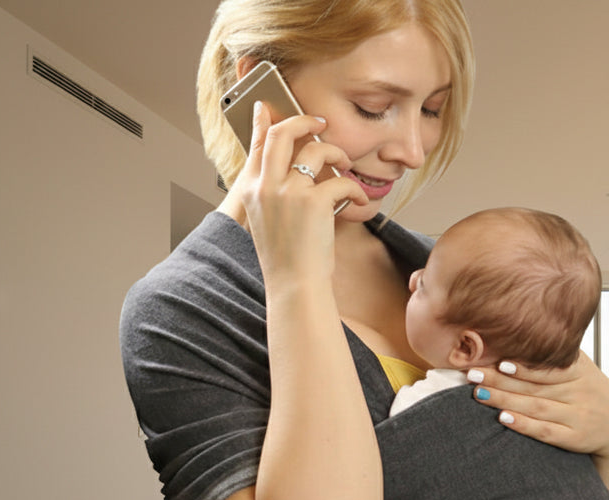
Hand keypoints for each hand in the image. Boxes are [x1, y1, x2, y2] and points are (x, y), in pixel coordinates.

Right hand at [234, 102, 367, 286]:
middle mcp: (266, 186)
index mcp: (252, 190)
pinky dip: (353, 188)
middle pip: (282, 133)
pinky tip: (356, 198)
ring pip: (316, 151)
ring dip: (337, 153)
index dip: (264, 121)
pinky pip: (340, 181)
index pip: (257, 144)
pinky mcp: (313, 202)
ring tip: (346, 165)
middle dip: (304, 121)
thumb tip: (293, 170)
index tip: (268, 106)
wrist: (294, 284)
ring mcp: (288, 192)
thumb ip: (273, 192)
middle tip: (320, 123)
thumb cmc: (287, 257)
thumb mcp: (269, 220)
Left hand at [468, 351, 608, 461]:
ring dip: (506, 401)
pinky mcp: (574, 438)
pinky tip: (504, 419)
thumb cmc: (591, 391)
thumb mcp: (583, 368)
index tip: (497, 358)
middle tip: (474, 374)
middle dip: (501, 380)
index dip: (523, 364)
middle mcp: (578, 392)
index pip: (547, 366)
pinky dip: (524, 425)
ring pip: (536, 407)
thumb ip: (559, 355)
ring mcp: (577, 416)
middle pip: (535, 386)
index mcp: (579, 371)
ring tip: (480, 394)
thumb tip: (523, 331)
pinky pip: (546, 432)